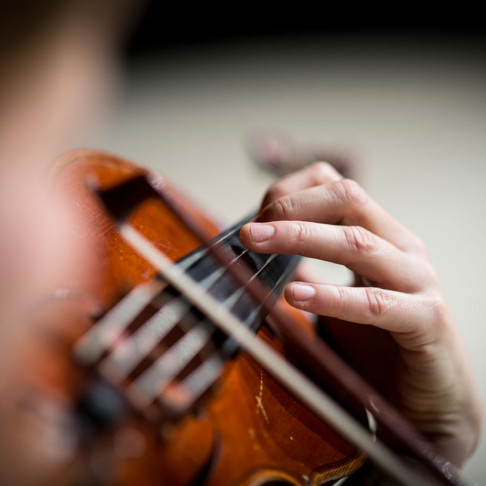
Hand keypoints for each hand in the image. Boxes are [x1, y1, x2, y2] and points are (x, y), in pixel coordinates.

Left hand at [240, 162, 481, 467]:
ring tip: (259, 244)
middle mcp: (400, 248)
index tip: (256, 218)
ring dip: (301, 238)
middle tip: (249, 230)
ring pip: (357, 243)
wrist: (425, 403)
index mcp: (379, 237)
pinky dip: (333, 297)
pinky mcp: (426, 318)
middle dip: (292, 209)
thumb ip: (306, 275)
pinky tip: (296, 297)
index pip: (337, 189)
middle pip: (346, 201)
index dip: (293, 195)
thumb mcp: (333, 301)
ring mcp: (416, 279)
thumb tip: (261, 257)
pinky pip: (375, 303)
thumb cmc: (377, 347)